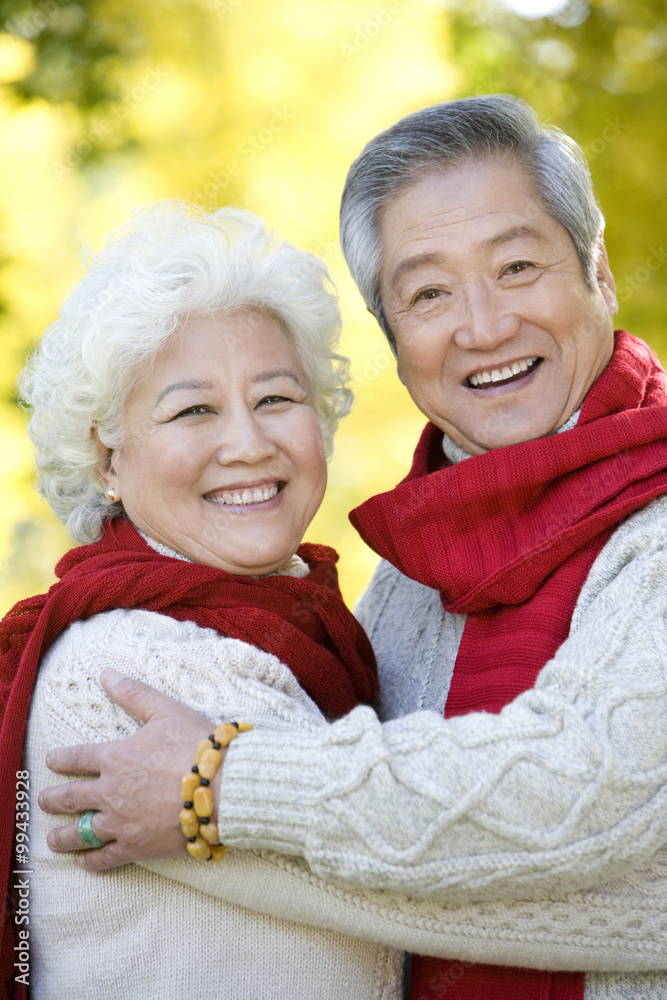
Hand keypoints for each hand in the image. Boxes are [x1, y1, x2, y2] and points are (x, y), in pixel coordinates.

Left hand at [38, 667, 223, 870]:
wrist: (222, 786)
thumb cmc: (196, 745)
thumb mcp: (165, 710)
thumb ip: (133, 694)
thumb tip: (106, 673)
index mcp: (115, 757)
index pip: (77, 757)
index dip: (61, 759)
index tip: (50, 762)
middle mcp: (110, 791)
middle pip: (71, 798)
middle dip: (54, 800)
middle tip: (43, 802)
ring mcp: (121, 822)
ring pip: (81, 833)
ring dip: (63, 836)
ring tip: (52, 840)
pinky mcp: (136, 846)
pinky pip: (104, 857)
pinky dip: (90, 860)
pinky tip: (83, 861)